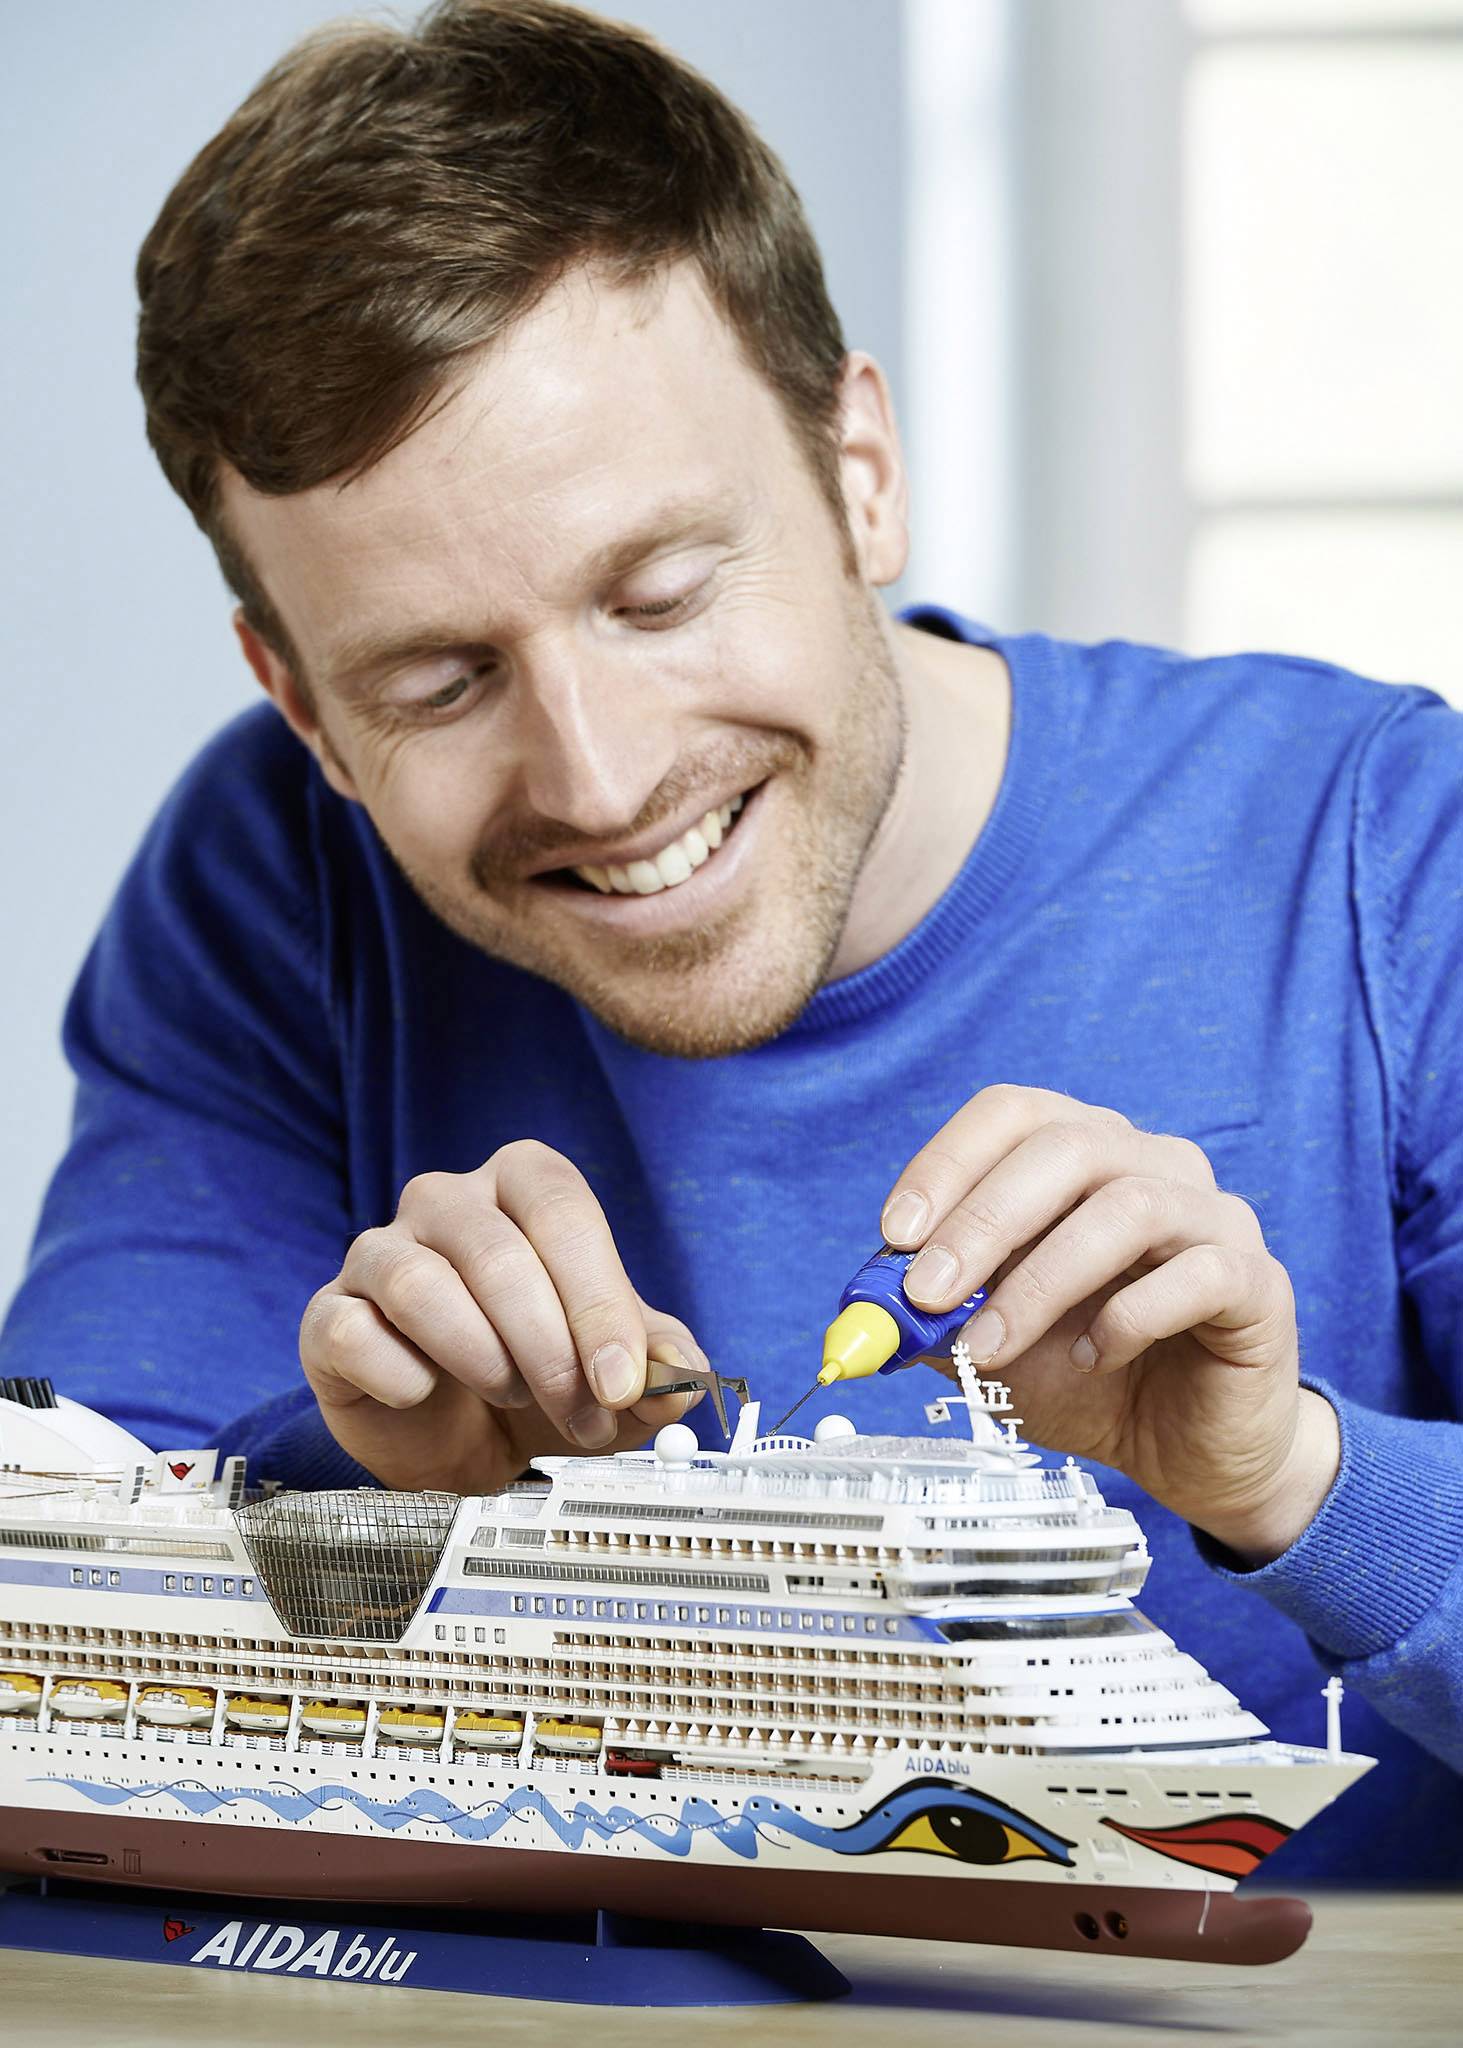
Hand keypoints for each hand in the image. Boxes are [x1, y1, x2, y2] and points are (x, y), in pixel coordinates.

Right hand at [299, 1139, 704, 1491]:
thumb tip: (683, 1376)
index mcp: (521, 1185)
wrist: (454, 1436)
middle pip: (498, 1253)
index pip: (562, 1210)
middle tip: (583, 1415)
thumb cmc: (537, 1377)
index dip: (598, 1299)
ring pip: (421, 1286)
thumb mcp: (614, 1375)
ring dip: (483, 1359)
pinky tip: (426, 1396)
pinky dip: (401, 1378)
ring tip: (510, 1397)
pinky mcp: (330, 1316)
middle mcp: (444, 1202)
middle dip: (551, 1350)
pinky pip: (355, 1334)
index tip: (621, 1380)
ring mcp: (377, 1253)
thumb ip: (659, 1368)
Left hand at [882, 1085, 1338, 1563]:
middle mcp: (1155, 1164)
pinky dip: (1128, 1318)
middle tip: (926, 1293)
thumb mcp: (990, 1342)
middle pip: (1067, 1147)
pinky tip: (1092, 1358)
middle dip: (982, 1221)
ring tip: (990, 1346)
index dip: (948, 1162)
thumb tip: (867, 1303)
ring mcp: (1215, 1218)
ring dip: (1040, 1281)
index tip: (894, 1233)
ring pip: (1128, 1207)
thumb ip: (934, 1315)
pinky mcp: (1259, 1283)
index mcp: (1086, 1154)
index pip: (1014, 1113)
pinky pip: (1198, 1275)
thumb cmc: (1092, 1376)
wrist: (1187, 1451)